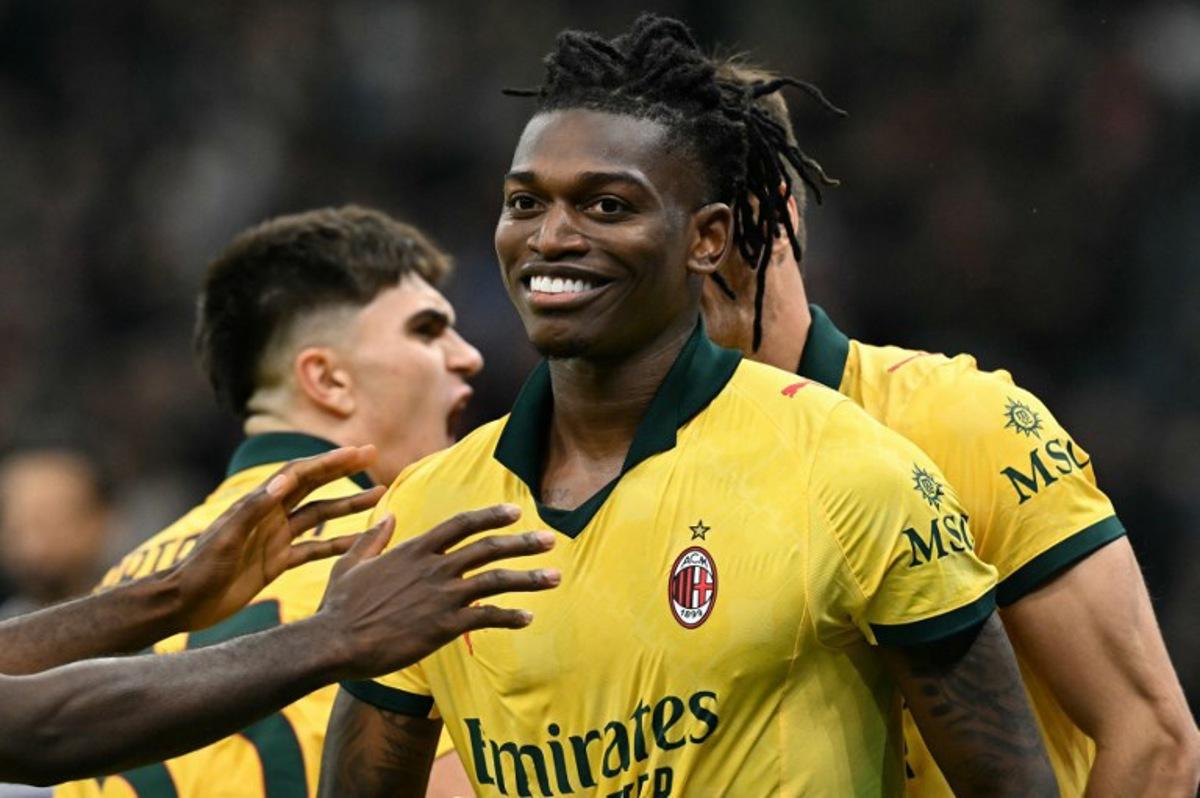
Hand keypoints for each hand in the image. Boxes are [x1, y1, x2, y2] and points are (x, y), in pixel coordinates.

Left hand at [167, 446, 385, 631]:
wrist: (183, 604)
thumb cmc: (199, 571)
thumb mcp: (226, 540)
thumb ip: (253, 510)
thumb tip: (286, 479)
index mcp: (260, 505)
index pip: (301, 474)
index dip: (330, 462)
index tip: (357, 452)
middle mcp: (271, 516)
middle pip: (315, 486)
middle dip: (344, 471)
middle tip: (374, 455)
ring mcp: (276, 538)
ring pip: (320, 516)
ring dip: (348, 505)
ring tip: (379, 496)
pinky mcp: (278, 562)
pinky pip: (315, 549)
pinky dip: (338, 545)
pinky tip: (360, 544)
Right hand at [316, 504, 558, 679]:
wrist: (335, 641)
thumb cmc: (340, 605)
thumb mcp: (352, 562)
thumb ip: (373, 537)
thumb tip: (387, 515)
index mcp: (414, 550)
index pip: (461, 524)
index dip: (490, 516)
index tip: (515, 512)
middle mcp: (433, 568)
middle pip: (488, 548)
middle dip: (523, 542)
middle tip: (551, 540)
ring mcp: (441, 596)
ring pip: (495, 580)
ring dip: (528, 578)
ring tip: (554, 578)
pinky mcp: (443, 626)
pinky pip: (486, 617)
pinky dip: (510, 616)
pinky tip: (526, 618)